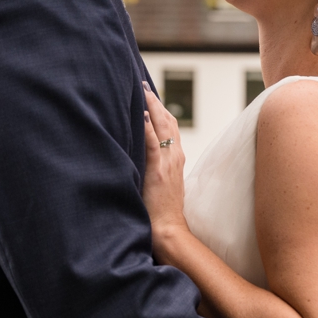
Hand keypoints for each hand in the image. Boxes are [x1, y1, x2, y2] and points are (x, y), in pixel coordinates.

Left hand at [142, 88, 187, 253]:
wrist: (169, 233)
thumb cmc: (161, 216)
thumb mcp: (162, 187)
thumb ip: (156, 171)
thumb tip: (142, 162)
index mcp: (176, 161)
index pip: (171, 128)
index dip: (161, 110)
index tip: (150, 95)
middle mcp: (175, 158)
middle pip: (168, 121)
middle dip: (155, 101)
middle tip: (142, 84)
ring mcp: (168, 163)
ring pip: (163, 126)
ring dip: (152, 106)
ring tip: (141, 89)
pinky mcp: (158, 171)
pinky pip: (153, 143)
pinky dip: (148, 126)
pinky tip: (141, 112)